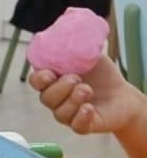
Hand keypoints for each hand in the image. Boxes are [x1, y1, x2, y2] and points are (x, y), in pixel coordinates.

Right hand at [28, 58, 146, 136]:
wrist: (122, 94)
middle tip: (77, 79)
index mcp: (53, 80)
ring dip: (72, 100)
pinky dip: (81, 117)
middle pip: (46, 98)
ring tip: (88, 90)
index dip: (39, 79)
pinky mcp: (83, 125)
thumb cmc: (101, 74)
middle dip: (60, 89)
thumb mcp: (88, 56)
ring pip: (59, 113)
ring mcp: (68, 113)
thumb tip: (67, 32)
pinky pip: (75, 126)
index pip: (36, 81)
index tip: (50, 73)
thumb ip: (74, 48)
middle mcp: (56, 99)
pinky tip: (90, 108)